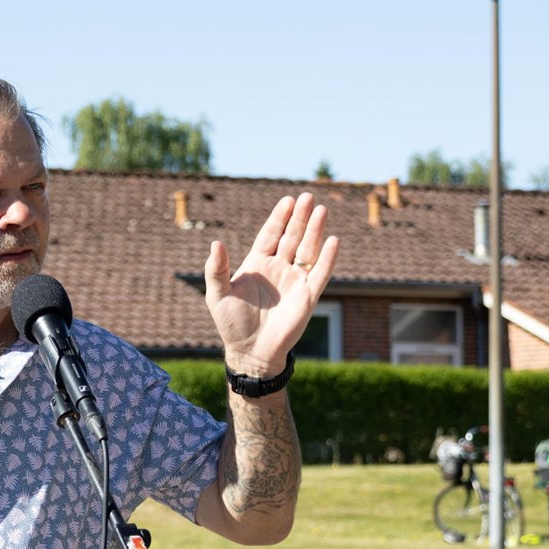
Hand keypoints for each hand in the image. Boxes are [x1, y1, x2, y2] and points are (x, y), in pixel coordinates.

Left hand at [204, 192, 338, 376]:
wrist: (250, 350)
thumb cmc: (231, 323)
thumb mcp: (217, 294)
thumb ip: (216, 269)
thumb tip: (216, 243)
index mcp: (257, 264)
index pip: (270, 234)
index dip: (279, 218)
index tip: (288, 200)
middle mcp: (278, 268)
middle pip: (292, 237)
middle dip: (300, 218)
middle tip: (308, 197)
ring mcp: (294, 281)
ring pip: (308, 250)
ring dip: (315, 231)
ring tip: (321, 210)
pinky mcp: (307, 296)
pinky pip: (320, 274)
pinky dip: (327, 258)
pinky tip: (332, 240)